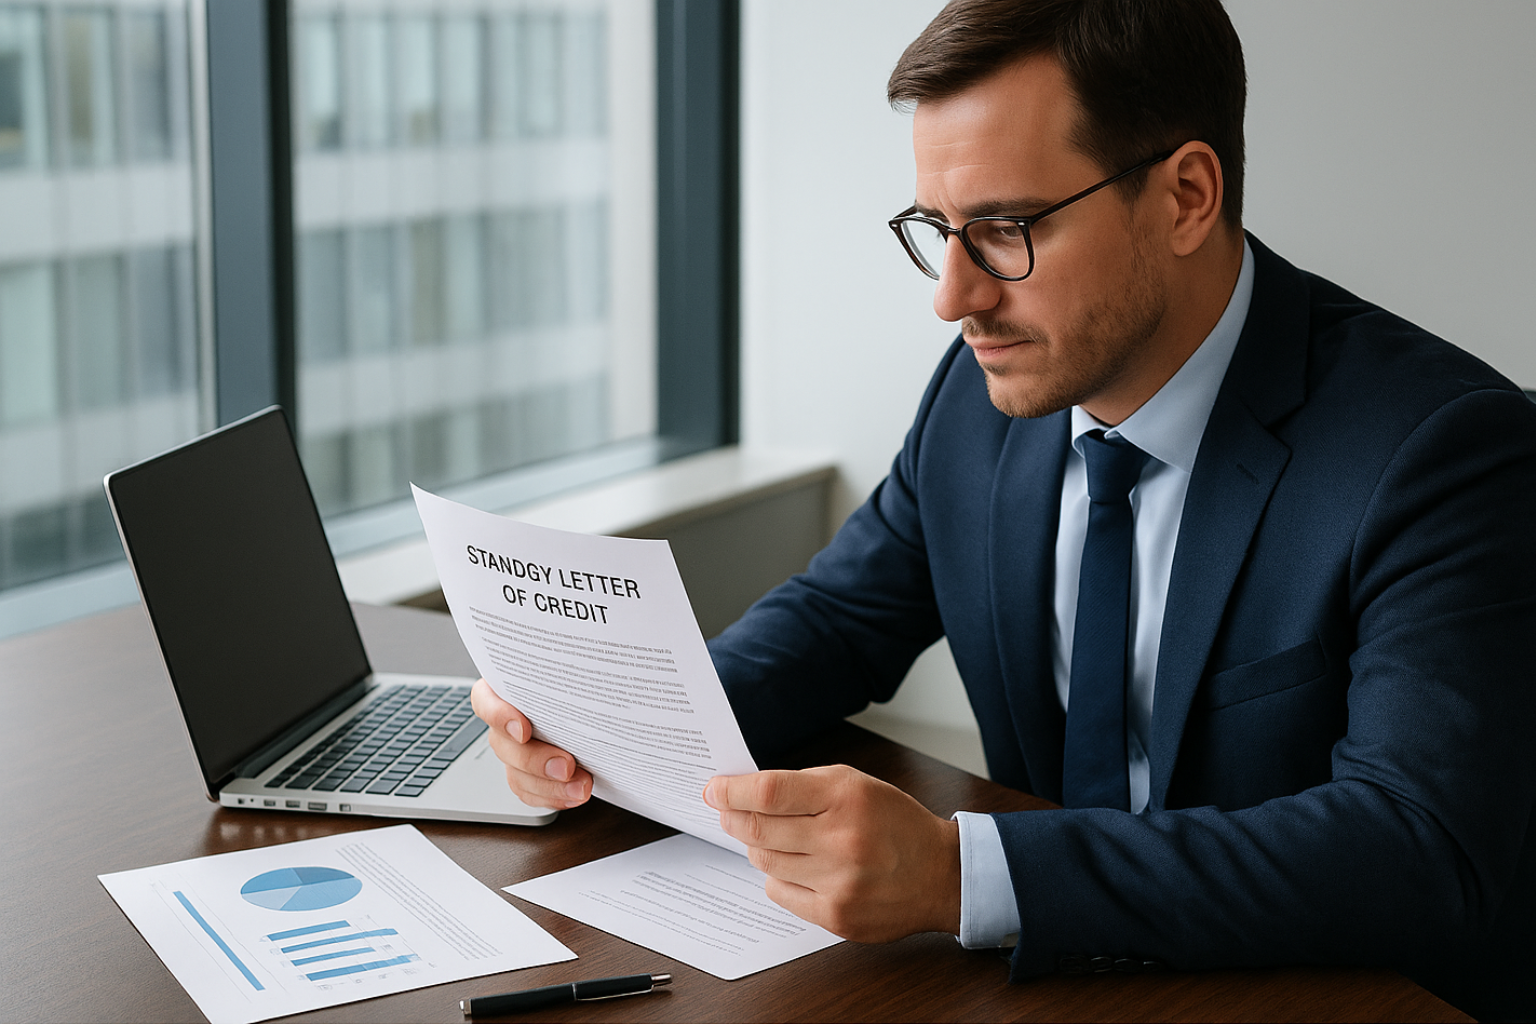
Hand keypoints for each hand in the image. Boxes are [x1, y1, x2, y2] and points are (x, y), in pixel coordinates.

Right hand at [470, 678, 591, 808]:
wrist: (598, 708)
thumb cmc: (582, 684)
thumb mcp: (577, 672)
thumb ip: (574, 671)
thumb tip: (589, 661)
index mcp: (508, 689)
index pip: (485, 699)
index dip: (498, 715)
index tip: (524, 729)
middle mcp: (506, 722)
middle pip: (503, 745)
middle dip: (535, 760)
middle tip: (567, 766)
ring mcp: (514, 751)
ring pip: (517, 774)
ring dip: (549, 786)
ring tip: (581, 787)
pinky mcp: (528, 775)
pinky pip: (531, 792)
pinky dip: (554, 797)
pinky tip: (575, 794)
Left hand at [704, 765, 960, 941]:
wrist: (939, 874)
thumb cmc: (894, 824)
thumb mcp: (856, 784)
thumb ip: (804, 785)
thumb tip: (747, 790)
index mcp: (846, 798)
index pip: (770, 792)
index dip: (733, 791)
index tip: (714, 790)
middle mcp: (841, 841)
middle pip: (759, 830)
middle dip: (733, 818)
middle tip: (725, 811)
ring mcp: (838, 883)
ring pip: (765, 862)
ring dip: (757, 847)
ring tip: (769, 837)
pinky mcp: (835, 916)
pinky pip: (780, 892)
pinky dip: (777, 876)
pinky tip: (795, 866)